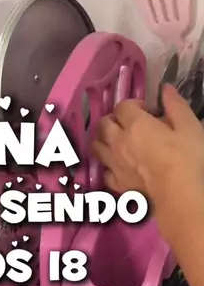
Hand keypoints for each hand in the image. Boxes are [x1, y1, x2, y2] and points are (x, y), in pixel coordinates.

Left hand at [91, 85, 203, 208]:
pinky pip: (104, 171)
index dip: (133, 104)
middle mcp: (119, 142)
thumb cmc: (187, 159)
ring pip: (96, 146)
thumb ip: (175, 105)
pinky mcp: (117, 183)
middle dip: (113, 119)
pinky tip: (118, 166)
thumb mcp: (189, 127)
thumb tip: (165, 88)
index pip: (122, 106)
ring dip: (103, 140)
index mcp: (136, 125)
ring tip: (116, 142)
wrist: (180, 196)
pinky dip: (108, 166)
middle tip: (128, 124)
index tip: (147, 110)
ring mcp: (114, 164)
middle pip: (103, 124)